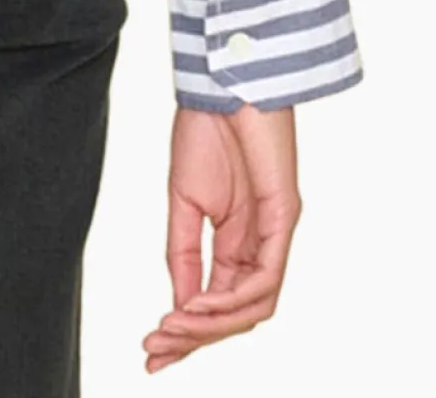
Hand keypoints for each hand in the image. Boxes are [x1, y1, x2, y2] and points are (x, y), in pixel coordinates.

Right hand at [143, 100, 300, 371]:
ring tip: (170, 328)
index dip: (187, 332)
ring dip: (210, 326)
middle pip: (236, 314)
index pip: (218, 302)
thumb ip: (183, 253)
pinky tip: (196, 304)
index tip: (150, 352)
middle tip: (154, 349)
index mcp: (238, 241)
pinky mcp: (285, 218)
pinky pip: (265, 279)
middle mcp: (261, 245)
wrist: (221, 83)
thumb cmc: (205, 131)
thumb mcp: (184, 202)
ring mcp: (276, 234)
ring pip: (252, 307)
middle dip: (194, 338)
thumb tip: (178, 308)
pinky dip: (231, 300)